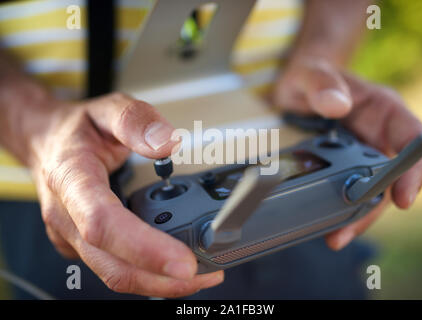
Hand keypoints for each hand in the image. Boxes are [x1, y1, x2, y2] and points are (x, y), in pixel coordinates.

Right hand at [27, 93, 223, 296]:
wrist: (45, 143)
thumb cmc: (75, 130)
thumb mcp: (106, 109)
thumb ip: (135, 121)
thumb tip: (167, 144)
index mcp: (71, 180)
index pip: (105, 224)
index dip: (145, 248)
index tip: (183, 261)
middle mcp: (67, 217)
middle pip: (113, 265)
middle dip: (163, 279)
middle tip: (207, 274)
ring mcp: (71, 236)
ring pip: (115, 274)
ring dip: (159, 282)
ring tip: (200, 274)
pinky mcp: (81, 246)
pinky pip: (114, 268)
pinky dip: (147, 273)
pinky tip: (172, 265)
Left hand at [274, 57, 421, 249]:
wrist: (296, 86)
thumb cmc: (309, 75)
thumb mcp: (309, 73)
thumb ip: (321, 82)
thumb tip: (337, 105)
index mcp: (382, 109)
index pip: (411, 137)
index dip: (413, 169)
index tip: (403, 198)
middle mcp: (378, 135)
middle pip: (392, 176)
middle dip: (377, 206)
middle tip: (350, 230)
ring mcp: (361, 153)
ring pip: (371, 190)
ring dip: (357, 216)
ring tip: (335, 237)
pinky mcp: (343, 166)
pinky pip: (349, 191)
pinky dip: (341, 209)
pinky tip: (326, 224)